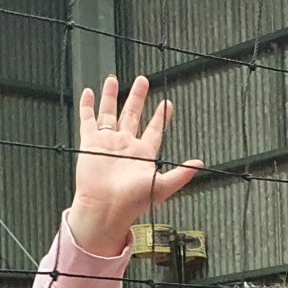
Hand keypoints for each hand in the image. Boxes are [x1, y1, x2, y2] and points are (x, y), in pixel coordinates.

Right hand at [65, 75, 199, 256]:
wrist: (106, 209)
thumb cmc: (132, 202)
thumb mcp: (162, 186)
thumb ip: (181, 174)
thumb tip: (200, 164)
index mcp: (144, 154)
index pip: (154, 130)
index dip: (161, 117)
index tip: (167, 103)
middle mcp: (126, 145)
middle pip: (133, 115)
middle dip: (139, 98)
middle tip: (143, 80)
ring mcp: (107, 143)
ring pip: (110, 113)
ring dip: (112, 96)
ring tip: (113, 79)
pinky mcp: (91, 143)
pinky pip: (88, 120)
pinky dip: (88, 106)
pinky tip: (88, 92)